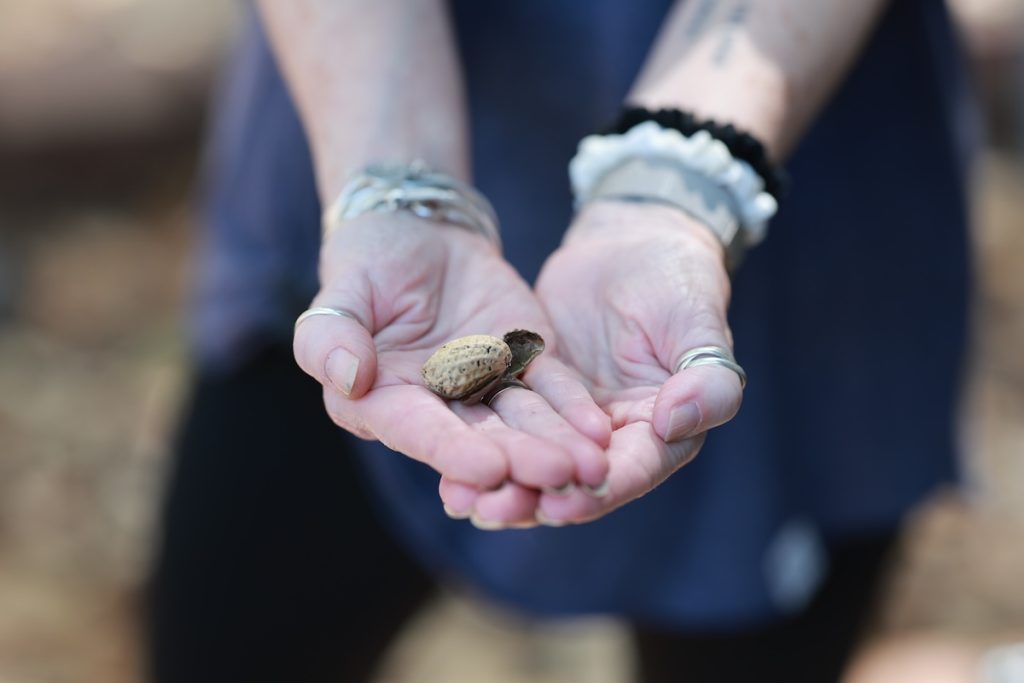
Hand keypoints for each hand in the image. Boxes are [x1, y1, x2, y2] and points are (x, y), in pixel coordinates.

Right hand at [292, 212, 609, 495]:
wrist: (419, 231)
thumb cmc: (366, 263)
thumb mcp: (341, 292)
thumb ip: (330, 337)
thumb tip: (351, 378)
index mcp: (383, 404)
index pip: (419, 432)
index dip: (453, 452)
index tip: (491, 469)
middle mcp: (437, 409)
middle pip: (481, 439)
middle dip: (522, 461)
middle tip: (560, 477)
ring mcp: (484, 390)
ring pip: (523, 423)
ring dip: (557, 446)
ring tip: (591, 467)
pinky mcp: (522, 366)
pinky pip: (551, 390)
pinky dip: (574, 410)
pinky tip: (599, 431)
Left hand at [440, 202, 742, 525]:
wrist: (633, 241)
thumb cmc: (680, 282)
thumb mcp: (699, 326)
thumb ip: (706, 380)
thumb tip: (674, 423)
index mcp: (661, 434)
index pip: (629, 472)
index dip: (594, 492)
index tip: (559, 504)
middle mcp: (613, 438)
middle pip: (571, 480)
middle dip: (530, 499)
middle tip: (488, 510)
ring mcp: (568, 418)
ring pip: (533, 458)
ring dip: (497, 481)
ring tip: (456, 498)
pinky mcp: (532, 392)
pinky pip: (504, 422)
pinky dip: (480, 440)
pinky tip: (443, 456)